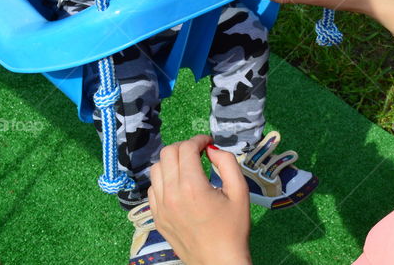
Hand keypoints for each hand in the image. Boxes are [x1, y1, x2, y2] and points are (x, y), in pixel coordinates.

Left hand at [149, 135, 252, 264]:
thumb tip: (213, 150)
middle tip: (199, 152)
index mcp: (192, 186)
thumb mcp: (240, 191)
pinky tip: (179, 185)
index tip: (209, 143)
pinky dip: (164, 180)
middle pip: (168, 153)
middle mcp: (171, 194)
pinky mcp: (156, 217)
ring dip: (172, 162)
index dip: (198, 140)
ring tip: (187, 167)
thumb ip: (227, 163)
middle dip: (184, 147)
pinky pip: (153, 188)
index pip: (186, 148)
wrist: (218, 261)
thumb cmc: (233, 227)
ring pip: (156, 169)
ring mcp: (160, 207)